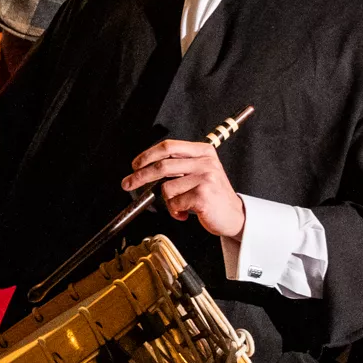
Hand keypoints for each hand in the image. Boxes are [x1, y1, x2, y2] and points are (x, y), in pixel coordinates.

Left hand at [127, 137, 245, 239]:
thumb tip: (145, 168)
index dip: (147, 155)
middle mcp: (205, 162)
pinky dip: (175, 211)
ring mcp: (205, 178)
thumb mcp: (200, 172)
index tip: (135, 165)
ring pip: (166, 188)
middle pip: (162, 165)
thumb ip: (179, 165)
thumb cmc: (213, 195)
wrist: (234, 216)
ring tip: (179, 206)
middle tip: (128, 183)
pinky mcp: (203, 195)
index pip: (168, 147)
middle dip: (140, 176)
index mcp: (203, 151)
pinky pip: (174, 203)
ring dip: (167, 202)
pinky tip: (185, 213)